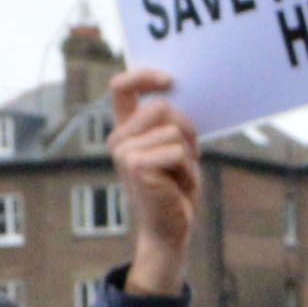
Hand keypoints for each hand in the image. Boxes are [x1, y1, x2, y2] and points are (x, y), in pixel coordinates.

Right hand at [110, 65, 200, 296]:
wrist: (169, 231)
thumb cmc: (175, 190)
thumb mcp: (172, 149)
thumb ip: (169, 123)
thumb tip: (179, 93)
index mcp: (126, 131)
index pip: (122, 87)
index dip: (143, 75)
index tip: (169, 81)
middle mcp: (119, 139)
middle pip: (161, 106)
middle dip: (186, 129)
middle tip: (188, 157)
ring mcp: (124, 152)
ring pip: (174, 131)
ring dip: (188, 156)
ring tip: (179, 177)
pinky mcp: (136, 165)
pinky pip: (177, 151)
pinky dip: (187, 170)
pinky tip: (177, 187)